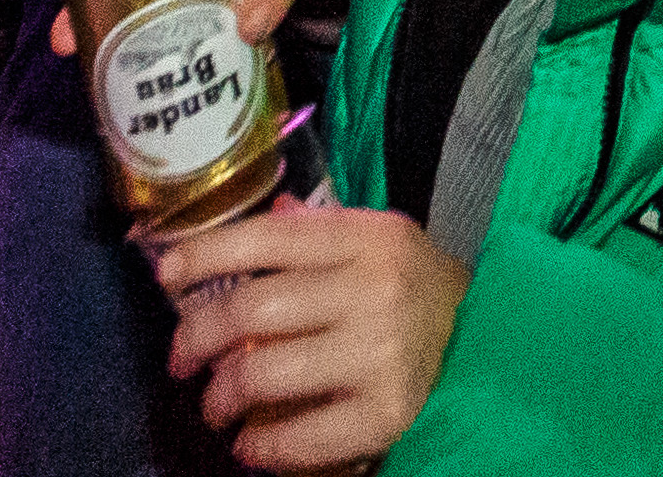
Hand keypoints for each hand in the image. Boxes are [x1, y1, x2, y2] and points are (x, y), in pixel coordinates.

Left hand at [153, 197, 466, 470]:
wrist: (496, 350)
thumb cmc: (423, 294)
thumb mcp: (384, 244)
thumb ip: (321, 234)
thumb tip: (262, 217)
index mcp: (368, 237)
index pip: (267, 237)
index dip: (205, 254)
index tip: (166, 276)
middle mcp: (373, 288)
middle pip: (250, 311)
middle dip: (196, 340)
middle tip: (182, 361)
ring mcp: (380, 352)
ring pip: (261, 374)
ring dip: (221, 397)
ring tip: (218, 406)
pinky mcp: (387, 413)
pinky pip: (298, 436)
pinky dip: (261, 445)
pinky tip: (252, 443)